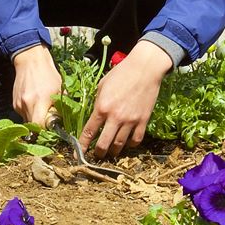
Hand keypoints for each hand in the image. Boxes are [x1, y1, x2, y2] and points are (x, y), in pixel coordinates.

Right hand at [11, 44, 62, 125]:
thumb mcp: (60, 90)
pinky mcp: (14, 103)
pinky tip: (35, 102)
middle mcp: (26, 104)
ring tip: (42, 106)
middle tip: (49, 116)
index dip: (47, 129)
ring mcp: (18, 104)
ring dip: (36, 118)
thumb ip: (61, 107)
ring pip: (28, 121)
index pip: (39, 126)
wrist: (30, 61)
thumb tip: (64, 121)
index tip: (52, 125)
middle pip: (33, 126)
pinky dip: (30, 112)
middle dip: (42, 125)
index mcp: (39, 101)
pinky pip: (23, 114)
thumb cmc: (48, 74)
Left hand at [81, 40, 173, 157]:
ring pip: (119, 145)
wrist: (144, 68)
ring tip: (111, 152)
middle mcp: (115, 117)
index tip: (79, 153)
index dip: (83, 146)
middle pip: (104, 144)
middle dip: (98, 153)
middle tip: (97, 155)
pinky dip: (130, 145)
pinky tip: (127, 144)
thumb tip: (94, 116)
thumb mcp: (102, 86)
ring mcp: (130, 120)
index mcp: (102, 107)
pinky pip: (136, 140)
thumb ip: (97, 103)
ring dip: (114, 151)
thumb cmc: (121, 73)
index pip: (89, 132)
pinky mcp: (143, 120)